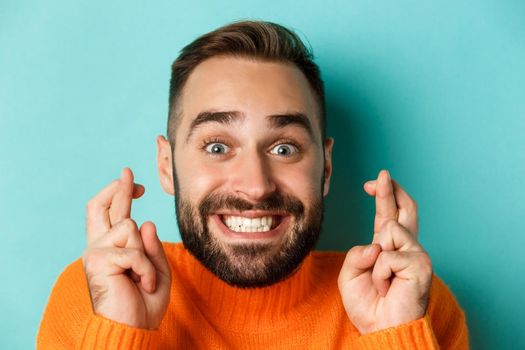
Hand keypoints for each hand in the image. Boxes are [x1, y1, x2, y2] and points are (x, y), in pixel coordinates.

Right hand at [82, 168, 171, 328]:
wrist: (132, 329)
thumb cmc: (143, 304)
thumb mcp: (157, 271)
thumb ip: (152, 248)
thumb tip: (147, 222)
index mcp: (112, 248)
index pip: (111, 214)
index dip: (121, 194)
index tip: (136, 184)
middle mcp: (100, 246)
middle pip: (100, 206)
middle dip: (117, 187)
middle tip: (128, 171)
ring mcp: (97, 252)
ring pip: (129, 227)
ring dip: (145, 254)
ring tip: (143, 279)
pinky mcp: (99, 261)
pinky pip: (134, 251)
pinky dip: (146, 269)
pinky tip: (142, 285)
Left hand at [337, 170, 432, 333]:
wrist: (381, 330)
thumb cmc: (368, 305)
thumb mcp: (351, 274)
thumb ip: (357, 253)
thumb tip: (377, 243)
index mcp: (388, 248)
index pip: (388, 215)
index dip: (384, 195)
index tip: (377, 180)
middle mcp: (405, 248)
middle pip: (404, 209)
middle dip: (392, 190)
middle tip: (383, 174)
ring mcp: (416, 254)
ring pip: (390, 228)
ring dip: (376, 258)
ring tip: (382, 282)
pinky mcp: (421, 264)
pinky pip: (389, 255)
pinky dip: (380, 273)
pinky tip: (387, 287)